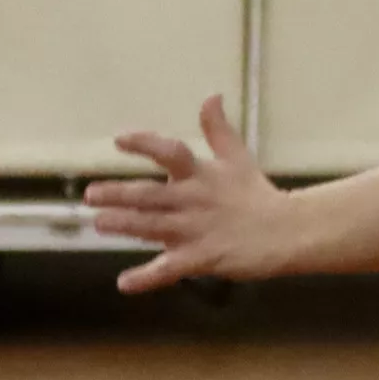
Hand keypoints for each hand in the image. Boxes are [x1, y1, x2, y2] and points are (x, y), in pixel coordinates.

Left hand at [83, 97, 284, 292]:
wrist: (288, 233)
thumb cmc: (256, 195)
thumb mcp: (237, 158)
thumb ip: (218, 130)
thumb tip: (211, 96)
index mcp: (200, 174)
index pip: (170, 153)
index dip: (145, 144)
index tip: (119, 140)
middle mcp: (193, 200)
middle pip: (150, 195)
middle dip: (118, 194)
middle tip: (90, 195)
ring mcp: (195, 230)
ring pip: (152, 227)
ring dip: (124, 225)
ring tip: (99, 223)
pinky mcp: (201, 258)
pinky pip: (168, 269)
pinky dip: (146, 278)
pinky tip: (124, 283)